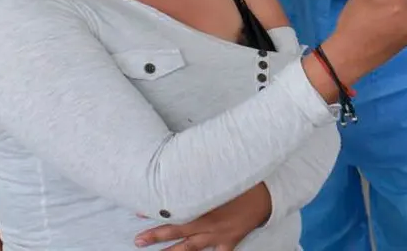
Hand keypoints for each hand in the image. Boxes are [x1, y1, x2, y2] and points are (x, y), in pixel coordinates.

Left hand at [134, 183, 271, 249]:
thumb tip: (181, 163)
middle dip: (156, 236)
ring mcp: (218, 235)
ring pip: (191, 248)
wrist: (268, 193)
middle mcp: (208, 224)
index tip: (138, 211)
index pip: (174, 211)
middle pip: (177, 232)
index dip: (155, 212)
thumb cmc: (243, 179)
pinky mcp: (230, 242)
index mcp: (204, 206)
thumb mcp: (220, 172)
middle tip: (138, 241)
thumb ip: (199, 174)